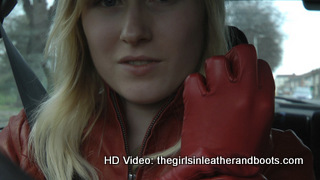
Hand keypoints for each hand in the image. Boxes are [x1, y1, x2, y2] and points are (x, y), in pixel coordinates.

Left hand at [159, 44, 273, 179]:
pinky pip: (193, 78)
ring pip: (215, 61)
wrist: (218, 173)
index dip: (250, 68)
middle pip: (243, 52)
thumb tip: (251, 94)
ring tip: (210, 84)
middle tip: (228, 68)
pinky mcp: (197, 101)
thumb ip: (259, 108)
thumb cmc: (241, 158)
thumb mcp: (263, 133)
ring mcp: (220, 95)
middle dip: (234, 57)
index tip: (242, 74)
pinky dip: (193, 84)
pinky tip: (197, 95)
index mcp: (263, 100)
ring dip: (212, 70)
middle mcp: (244, 92)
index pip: (261, 66)